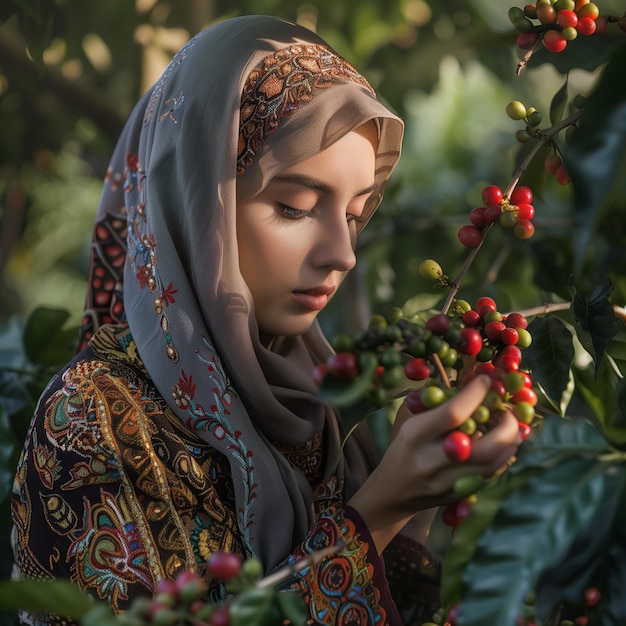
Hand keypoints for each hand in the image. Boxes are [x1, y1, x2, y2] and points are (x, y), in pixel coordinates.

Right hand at [348, 375, 518, 552]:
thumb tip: (469, 384)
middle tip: (509, 412)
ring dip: (510, 442)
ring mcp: (447, 483)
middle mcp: (431, 461)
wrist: (394, 490)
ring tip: (510, 426)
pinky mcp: (458, 496)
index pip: (453, 414)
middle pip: (483, 448)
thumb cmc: (404, 446)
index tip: (487, 381)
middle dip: (506, 426)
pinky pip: (490, 476)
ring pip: (493, 464)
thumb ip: (436, 404)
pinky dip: (502, 457)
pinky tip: (501, 445)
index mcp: (415, 435)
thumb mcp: (409, 420)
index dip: (475, 395)